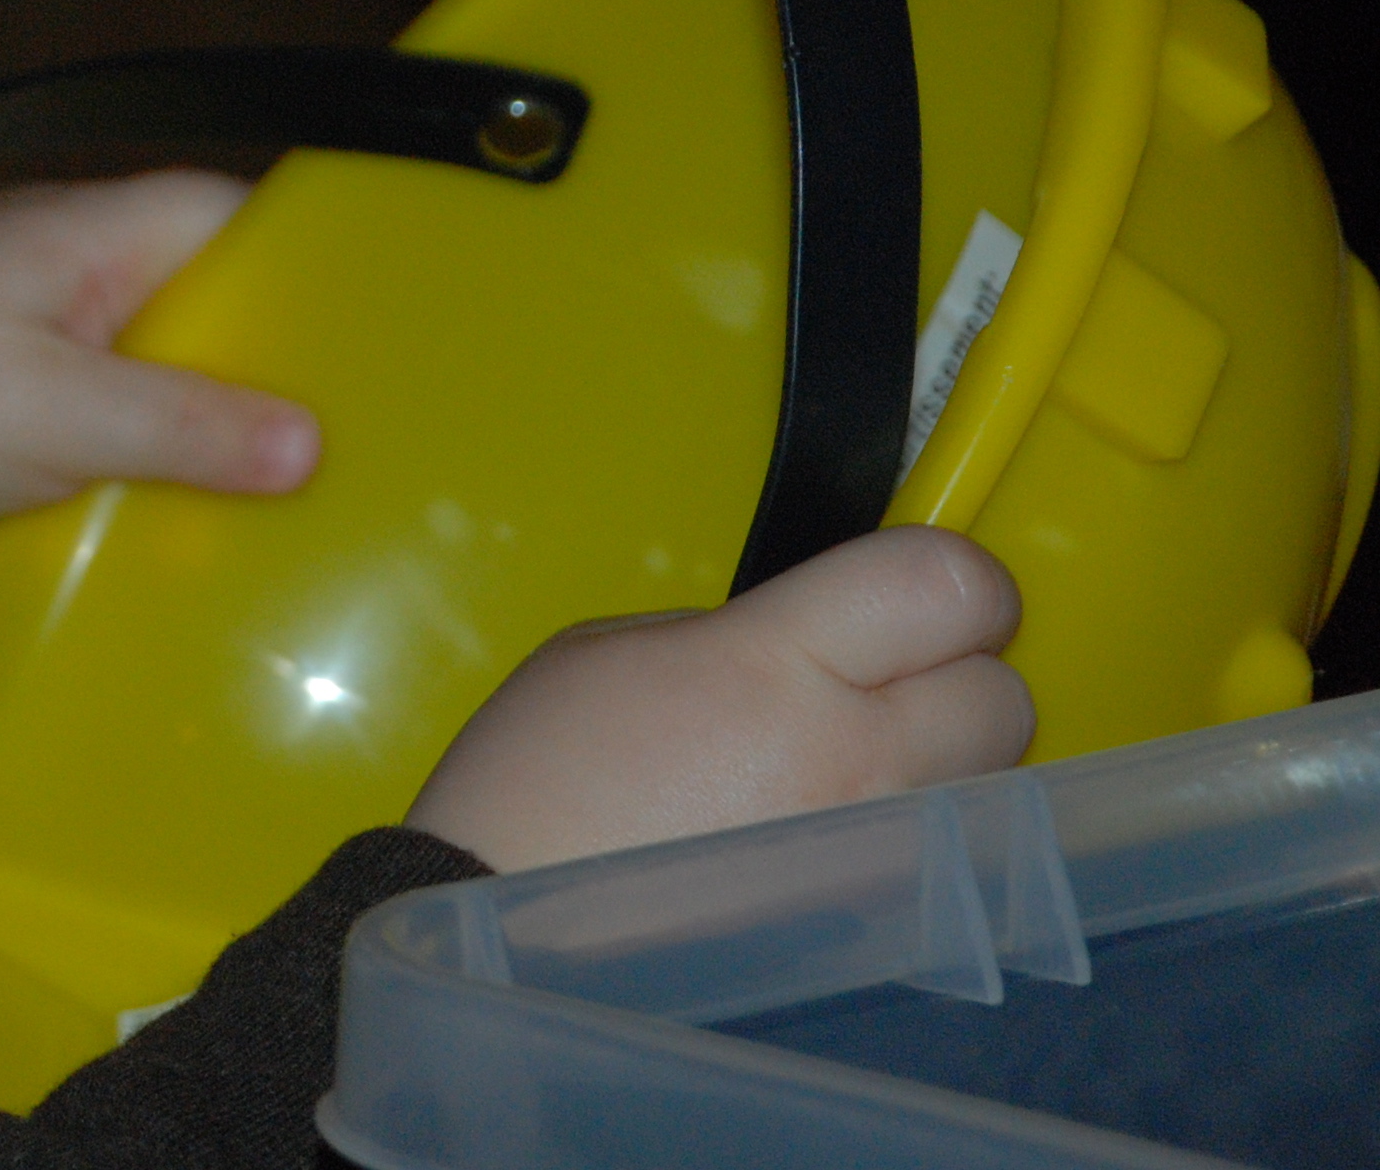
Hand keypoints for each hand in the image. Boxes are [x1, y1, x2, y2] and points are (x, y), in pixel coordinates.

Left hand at [0, 172, 316, 703]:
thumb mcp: (45, 411)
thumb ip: (178, 419)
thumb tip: (306, 441)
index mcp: (68, 233)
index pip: (218, 212)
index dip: (298, 259)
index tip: (382, 325)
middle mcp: (57, 279)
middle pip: (202, 300)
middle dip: (271, 360)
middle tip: (363, 431)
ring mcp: (32, 355)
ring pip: (164, 377)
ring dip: (218, 428)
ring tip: (310, 491)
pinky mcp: (13, 431)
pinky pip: (120, 437)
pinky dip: (161, 472)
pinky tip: (211, 526)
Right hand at [406, 525, 1032, 870]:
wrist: (505, 929)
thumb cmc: (536, 786)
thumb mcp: (613, 650)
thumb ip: (737, 633)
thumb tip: (816, 645)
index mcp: (773, 664)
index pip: (948, 586)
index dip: (955, 580)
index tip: (922, 594)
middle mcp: (852, 761)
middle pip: (1004, 695)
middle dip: (956, 681)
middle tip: (881, 687)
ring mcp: (875, 857)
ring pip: (990, 786)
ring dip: (937, 766)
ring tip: (840, 772)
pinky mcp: (875, 927)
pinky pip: (942, 861)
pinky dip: (907, 839)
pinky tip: (826, 838)